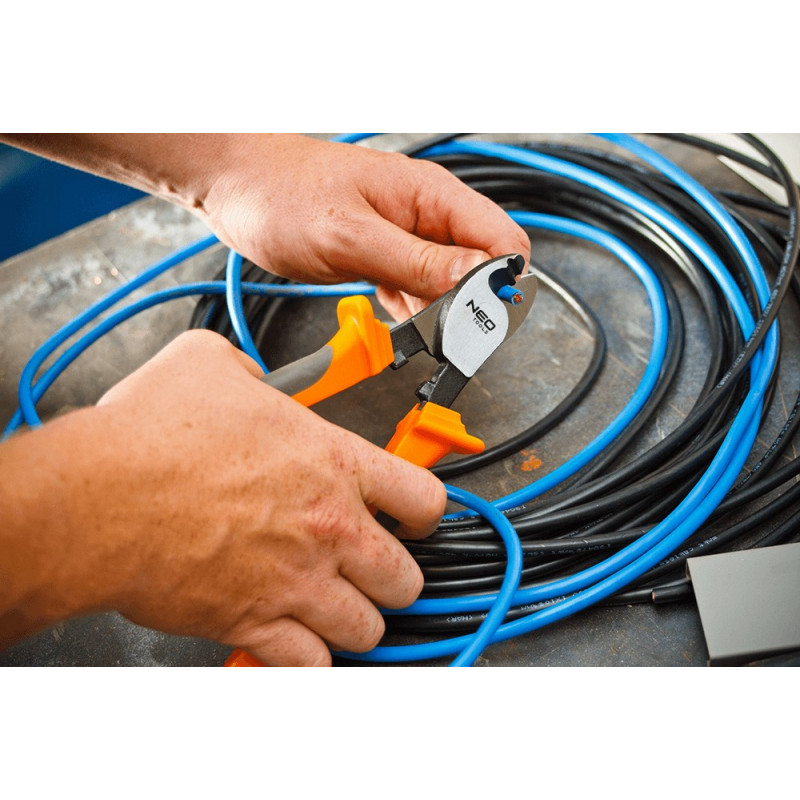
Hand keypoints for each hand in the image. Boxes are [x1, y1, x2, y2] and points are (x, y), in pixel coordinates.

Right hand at [1, 331, 445, 664]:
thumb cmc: (151, 435)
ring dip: (355, 621)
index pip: (424, 499)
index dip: (424, 512)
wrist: (100, 496)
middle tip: (370, 569)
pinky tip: (294, 641)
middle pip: (407, 577)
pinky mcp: (255, 622)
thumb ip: (247, 372)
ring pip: (368, 628)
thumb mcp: (208, 365)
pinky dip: (308, 659)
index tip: (411, 518)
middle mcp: (329, 527)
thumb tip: (248, 378)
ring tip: (335, 608)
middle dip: (393, 577)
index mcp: (332, 463)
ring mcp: (297, 580)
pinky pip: (310, 664)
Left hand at [201, 134, 530, 318]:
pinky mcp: (385, 255)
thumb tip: (480, 281)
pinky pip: (418, 290)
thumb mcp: (350, 236)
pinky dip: (415, 313)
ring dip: (442, 316)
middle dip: (472, 307)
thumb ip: (417, 261)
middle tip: (445, 339)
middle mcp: (426, 215)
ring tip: (418, 338)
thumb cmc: (280, 194)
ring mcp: (407, 236)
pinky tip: (401, 327)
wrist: (236, 185)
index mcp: (431, 196)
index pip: (502, 241)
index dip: (500, 285)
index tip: (479, 322)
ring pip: (451, 285)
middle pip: (481, 268)